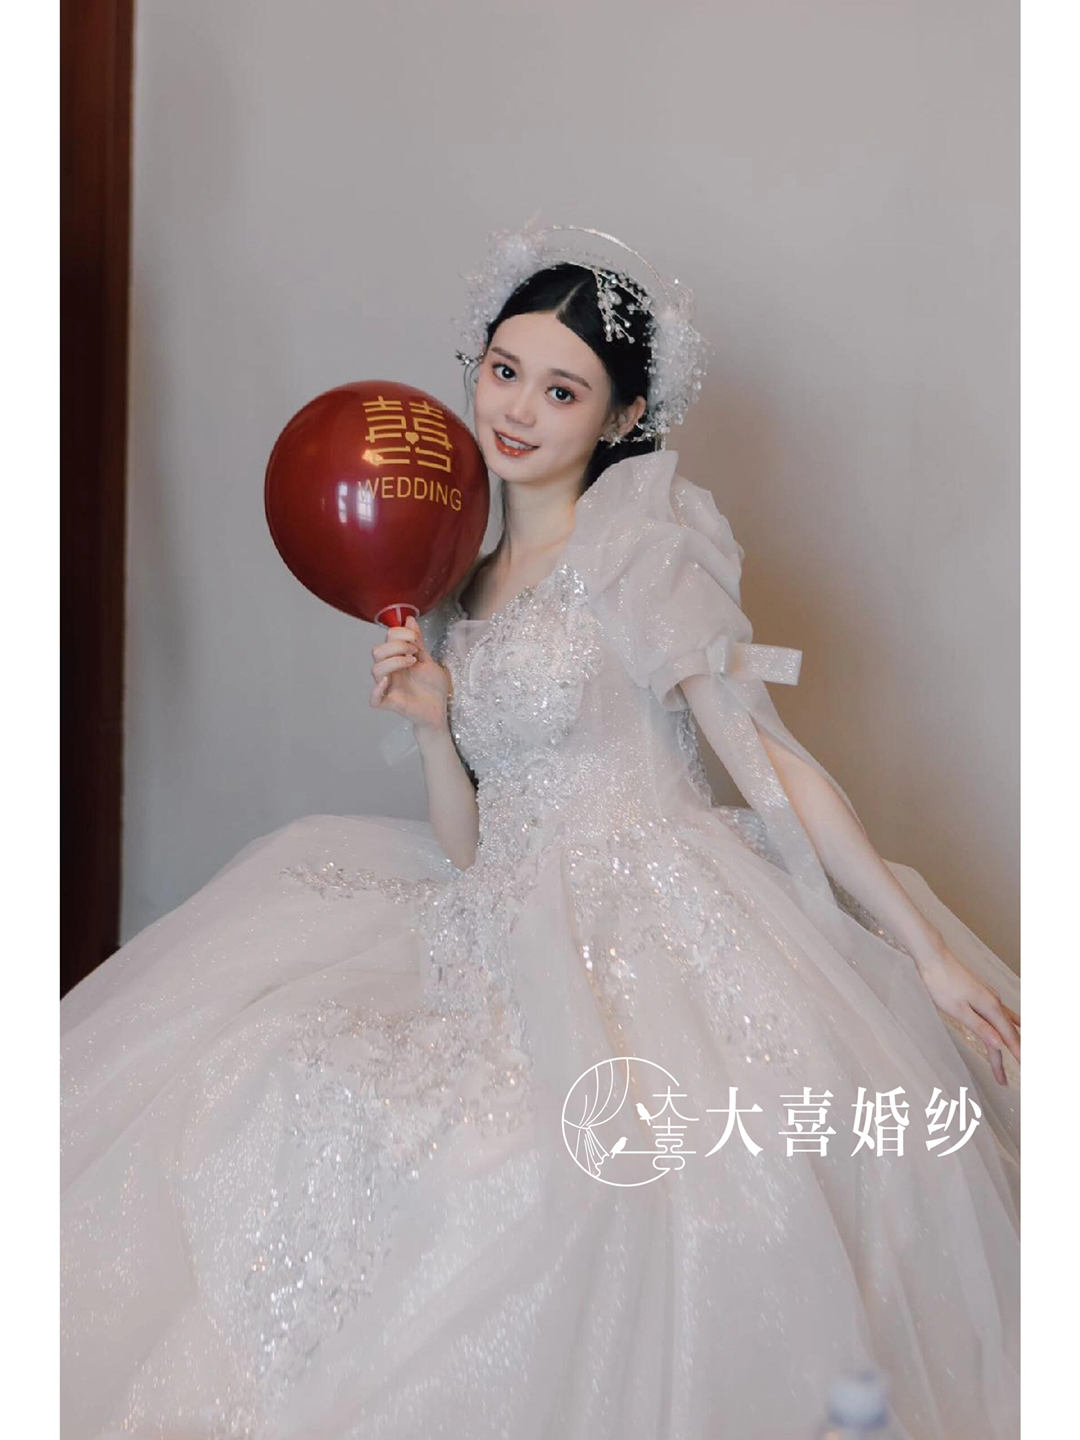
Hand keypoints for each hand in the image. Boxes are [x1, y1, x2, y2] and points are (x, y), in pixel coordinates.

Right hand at [369, 616, 450, 733]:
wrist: (441, 708)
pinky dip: (377, 690)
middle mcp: (390, 671)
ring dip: (393, 662)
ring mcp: (389, 686)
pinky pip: (374, 699)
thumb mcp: (427, 659)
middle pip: (377, 652)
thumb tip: (409, 619)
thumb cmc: (433, 686)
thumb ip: (417, 641)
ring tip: (412, 662)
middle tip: (414, 652)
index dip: (399, 634)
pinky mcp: (391, 702)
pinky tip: (387, 682)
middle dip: (396, 646)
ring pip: (376, 670)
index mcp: (397, 658)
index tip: (415, 638)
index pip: (387, 639)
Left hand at [913, 942, 1020, 1085]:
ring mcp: (989, 997)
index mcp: (991, 1008)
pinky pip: (1000, 1013)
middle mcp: (994, 1002)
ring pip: (1006, 1022)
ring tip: (1019, 1054)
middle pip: (1008, 1032)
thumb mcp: (958, 1010)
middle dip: (1014, 1052)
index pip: (1007, 1037)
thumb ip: (980, 1028)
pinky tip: (1011, 1025)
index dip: (1015, 1054)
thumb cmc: (941, 983)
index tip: (1024, 1069)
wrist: (933, 958)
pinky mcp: (982, 994)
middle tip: (1009, 1073)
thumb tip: (999, 1044)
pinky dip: (1006, 1025)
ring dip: (1011, 1040)